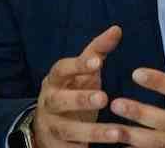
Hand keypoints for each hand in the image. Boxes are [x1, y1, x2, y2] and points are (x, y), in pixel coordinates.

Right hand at [32, 25, 126, 146]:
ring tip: (117, 133)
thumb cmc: (71, 92)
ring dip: (92, 132)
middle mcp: (49, 103)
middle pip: (60, 101)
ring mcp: (51, 127)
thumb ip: (97, 52)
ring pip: (68, 130)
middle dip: (80, 99)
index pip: (61, 69)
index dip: (77, 66)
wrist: (47, 127)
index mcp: (55, 80)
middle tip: (103, 98)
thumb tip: (117, 29)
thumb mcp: (83, 73)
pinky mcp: (56, 147)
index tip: (98, 63)